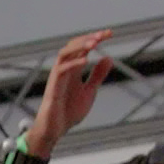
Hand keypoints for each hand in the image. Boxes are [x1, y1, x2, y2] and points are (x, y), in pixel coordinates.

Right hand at [27, 31, 114, 157]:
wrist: (56, 130)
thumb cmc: (69, 111)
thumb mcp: (89, 91)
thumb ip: (97, 75)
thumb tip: (108, 58)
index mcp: (73, 69)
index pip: (83, 48)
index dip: (95, 38)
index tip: (110, 34)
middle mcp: (64, 70)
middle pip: (73, 46)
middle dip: (88, 38)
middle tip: (103, 35)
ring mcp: (57, 78)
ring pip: (64, 54)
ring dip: (79, 47)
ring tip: (94, 43)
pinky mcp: (53, 88)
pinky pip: (60, 71)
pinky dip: (72, 64)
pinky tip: (86, 61)